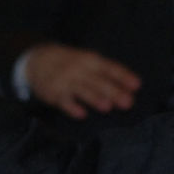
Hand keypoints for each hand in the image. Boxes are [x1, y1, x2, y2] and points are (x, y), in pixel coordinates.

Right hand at [24, 43, 140, 118]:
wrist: (37, 60)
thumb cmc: (70, 63)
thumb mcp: (87, 61)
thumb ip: (106, 73)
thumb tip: (129, 87)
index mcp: (90, 60)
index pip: (109, 68)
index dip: (123, 76)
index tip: (136, 85)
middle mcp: (78, 69)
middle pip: (98, 81)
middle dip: (113, 91)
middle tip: (128, 102)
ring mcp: (65, 81)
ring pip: (82, 90)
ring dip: (94, 98)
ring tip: (107, 107)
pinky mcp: (54, 93)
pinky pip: (64, 101)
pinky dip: (72, 107)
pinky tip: (81, 114)